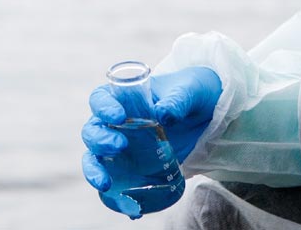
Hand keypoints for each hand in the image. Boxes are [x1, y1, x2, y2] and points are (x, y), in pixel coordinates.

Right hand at [79, 66, 221, 216]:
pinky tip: (132, 210)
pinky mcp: (134, 169)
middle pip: (93, 131)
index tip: (118, 117)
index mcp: (124, 98)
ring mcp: (123, 148)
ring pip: (96, 159)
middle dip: (99, 140)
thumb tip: (164, 114)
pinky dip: (119, 199)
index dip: (103, 107)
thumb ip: (178, 99)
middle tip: (120, 147)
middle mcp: (116, 124)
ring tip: (105, 184)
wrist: (207, 116)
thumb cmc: (192, 93)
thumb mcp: (191, 90)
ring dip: (95, 171)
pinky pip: (118, 185)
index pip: (100, 99)